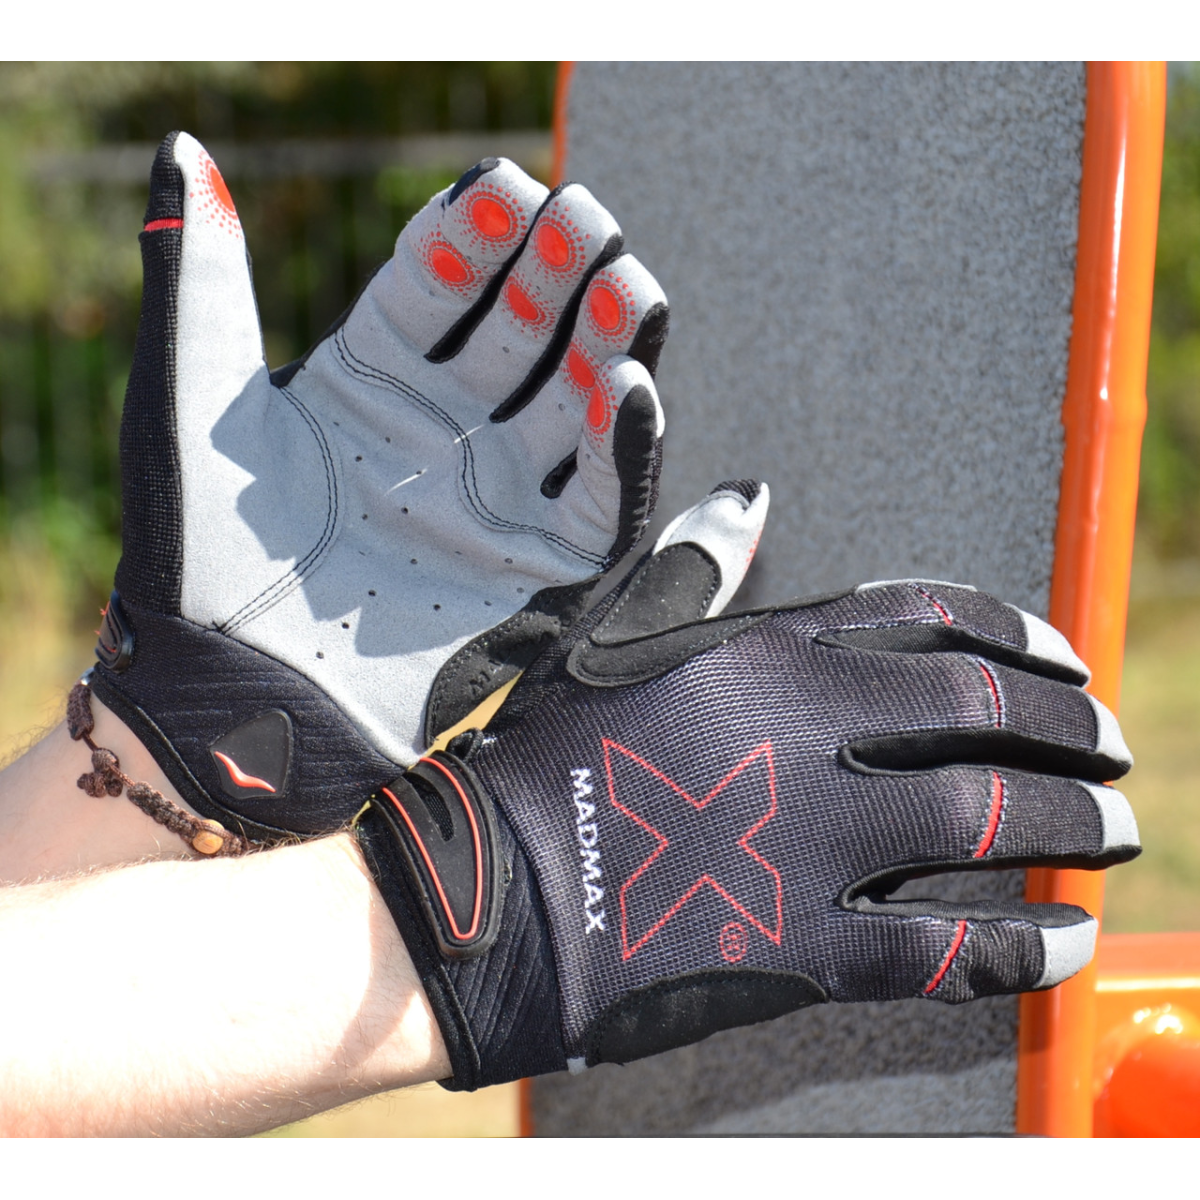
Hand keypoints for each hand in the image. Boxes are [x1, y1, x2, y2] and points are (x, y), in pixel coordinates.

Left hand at [88, 133, 666, 842]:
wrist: (235, 692)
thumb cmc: (199, 554)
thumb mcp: (193, 403)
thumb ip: (203, 279)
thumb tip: (189, 156)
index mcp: (368, 387)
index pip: (436, 290)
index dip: (469, 238)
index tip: (501, 186)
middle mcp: (441, 436)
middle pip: (520, 337)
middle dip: (556, 276)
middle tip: (588, 218)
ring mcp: (493, 498)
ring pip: (575, 404)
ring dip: (610, 343)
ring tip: (629, 282)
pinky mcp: (538, 567)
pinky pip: (602, 498)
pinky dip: (626, 446)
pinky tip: (632, 384)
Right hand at [357, 558, 1137, 1089]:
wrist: (490, 890)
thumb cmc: (541, 755)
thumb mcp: (612, 638)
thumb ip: (694, 567)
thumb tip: (746, 497)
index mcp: (770, 652)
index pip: (928, 619)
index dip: (1013, 633)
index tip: (1063, 656)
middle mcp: (814, 732)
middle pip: (982, 713)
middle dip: (1068, 725)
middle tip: (1116, 740)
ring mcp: (819, 838)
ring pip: (990, 821)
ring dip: (1072, 821)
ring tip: (1118, 828)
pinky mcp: (810, 944)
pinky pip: (949, 946)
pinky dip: (1023, 944)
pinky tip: (1065, 938)